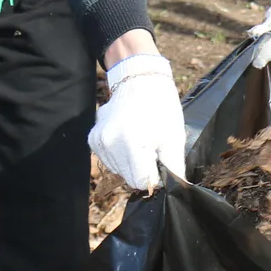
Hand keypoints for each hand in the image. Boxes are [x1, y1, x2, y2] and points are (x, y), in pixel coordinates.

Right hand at [88, 53, 186, 190]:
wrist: (140, 80)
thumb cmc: (161, 107)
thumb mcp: (174, 136)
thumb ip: (174, 167)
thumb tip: (177, 189)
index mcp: (132, 143)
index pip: (143, 182)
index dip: (156, 176)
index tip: (161, 161)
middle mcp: (110, 144)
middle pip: (129, 178)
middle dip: (143, 169)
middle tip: (152, 147)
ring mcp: (99, 141)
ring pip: (118, 171)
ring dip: (131, 162)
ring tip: (141, 139)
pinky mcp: (93, 139)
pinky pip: (109, 160)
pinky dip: (120, 155)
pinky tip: (129, 137)